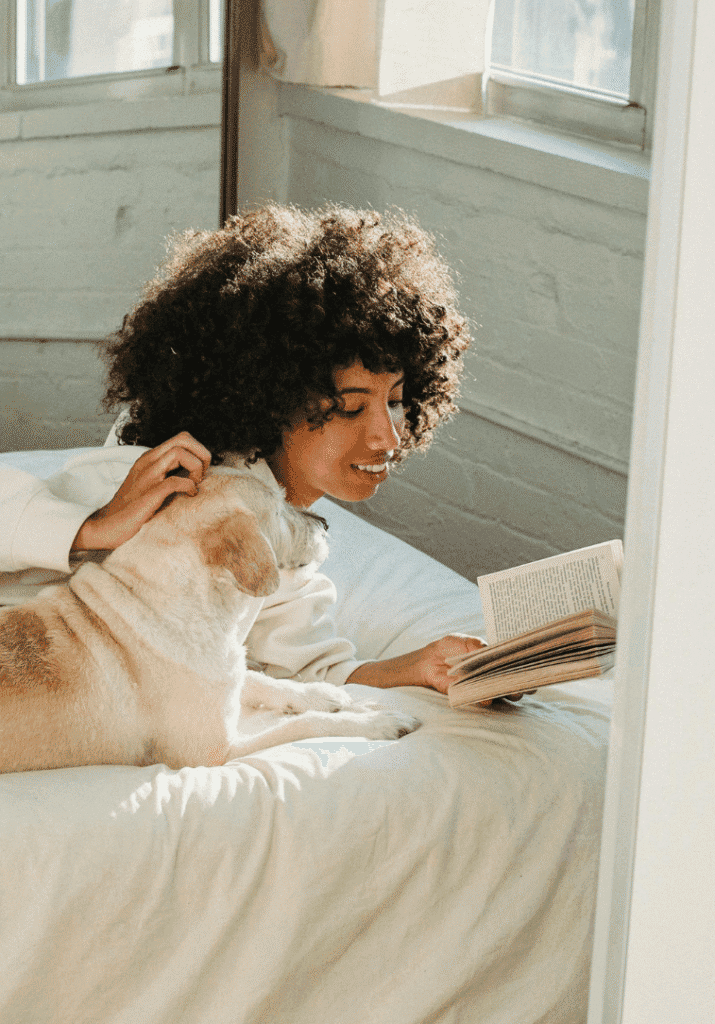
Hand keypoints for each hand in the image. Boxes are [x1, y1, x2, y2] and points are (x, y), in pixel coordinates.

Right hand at [71, 431, 211, 550]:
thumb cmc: (132, 509)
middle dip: (202, 454)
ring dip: (196, 467)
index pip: (181, 438)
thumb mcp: (151, 484)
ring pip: (179, 452)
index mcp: (150, 458)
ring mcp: (147, 476)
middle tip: (202, 475)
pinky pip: (174, 481)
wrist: (107, 527)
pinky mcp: (148, 494)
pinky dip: (188, 486)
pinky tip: (190, 495)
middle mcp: (148, 462)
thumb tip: (194, 474)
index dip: (198, 451)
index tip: (201, 471)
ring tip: (195, 484)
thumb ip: (168, 474)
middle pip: (183, 438)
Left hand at [405, 634, 534, 705]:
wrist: (431, 660)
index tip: (536, 667)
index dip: (528, 667)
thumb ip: (479, 646)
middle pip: (514, 683)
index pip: (517, 665)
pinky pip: (483, 701)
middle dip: (521, 683)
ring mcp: (484, 688)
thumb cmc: (452, 646)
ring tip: (508, 689)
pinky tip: (487, 697)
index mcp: (497, 660)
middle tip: (524, 681)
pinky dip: (486, 700)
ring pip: (502, 694)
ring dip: (505, 692)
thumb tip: (490, 650)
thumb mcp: (467, 641)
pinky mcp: (471, 696)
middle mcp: (494, 676)